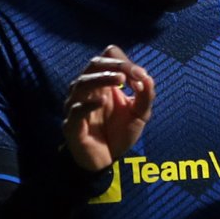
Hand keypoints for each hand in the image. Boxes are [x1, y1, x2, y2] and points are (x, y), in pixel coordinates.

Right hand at [63, 45, 155, 172]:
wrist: (107, 161)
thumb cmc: (119, 133)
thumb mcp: (140, 114)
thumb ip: (146, 96)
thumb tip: (147, 78)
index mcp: (103, 82)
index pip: (109, 57)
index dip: (124, 62)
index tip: (140, 77)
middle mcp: (88, 89)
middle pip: (95, 63)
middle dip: (115, 65)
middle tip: (130, 74)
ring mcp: (77, 105)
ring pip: (82, 82)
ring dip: (102, 78)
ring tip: (119, 80)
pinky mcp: (71, 125)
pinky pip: (76, 109)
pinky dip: (88, 104)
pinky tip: (102, 102)